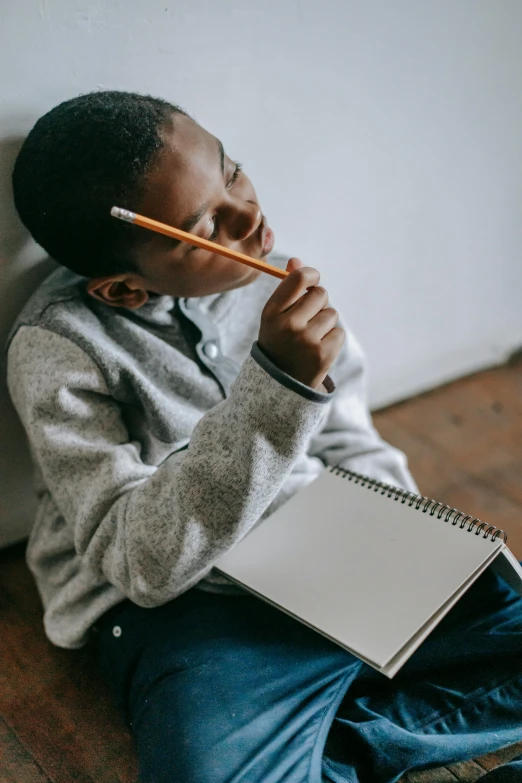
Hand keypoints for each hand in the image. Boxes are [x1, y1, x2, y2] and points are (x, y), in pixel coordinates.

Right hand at [258, 257, 344, 389]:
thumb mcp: (275, 316)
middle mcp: (288, 325)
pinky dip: (332, 339)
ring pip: (331, 313)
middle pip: (320, 294)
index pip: (298, 279)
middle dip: (319, 302)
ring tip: (311, 337)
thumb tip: (296, 261)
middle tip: (308, 318)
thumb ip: (287, 289)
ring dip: (325, 322)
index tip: (312, 279)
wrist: (280, 384)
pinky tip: (318, 349)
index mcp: (271, 312)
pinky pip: (339, 332)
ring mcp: (306, 341)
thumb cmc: (280, 342)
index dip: (311, 275)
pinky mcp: (323, 355)